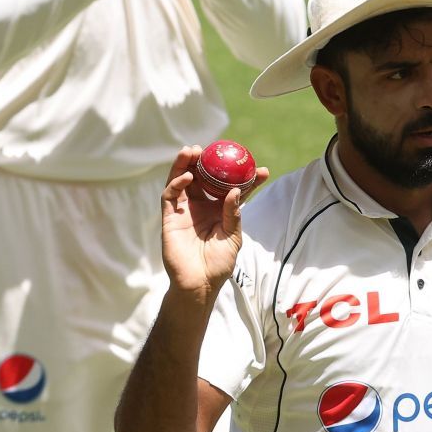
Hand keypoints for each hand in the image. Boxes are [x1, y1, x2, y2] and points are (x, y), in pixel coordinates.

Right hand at [159, 146, 267, 302]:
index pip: (232, 189)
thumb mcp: (233, 237)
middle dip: (206, 162)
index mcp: (219, 211)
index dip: (245, 178)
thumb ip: (233, 214)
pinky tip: (187, 177)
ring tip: (193, 150)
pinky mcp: (170, 217)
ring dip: (186, 164)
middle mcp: (201, 207)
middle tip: (213, 148)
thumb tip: (236, 190)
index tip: (261, 170)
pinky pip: (170, 195)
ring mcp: (184, 210)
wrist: (198, 283)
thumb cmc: (218, 264)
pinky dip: (176, 182)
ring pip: (182, 180)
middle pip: (202, 177)